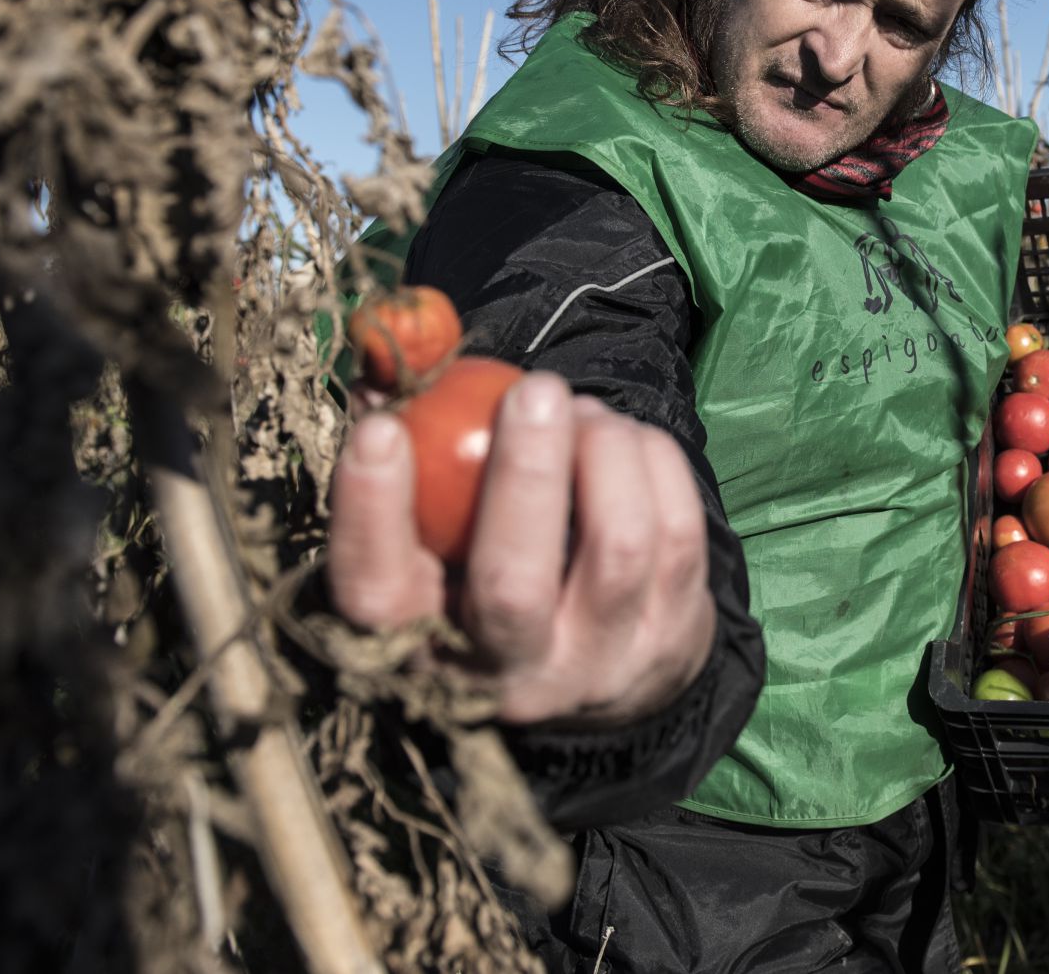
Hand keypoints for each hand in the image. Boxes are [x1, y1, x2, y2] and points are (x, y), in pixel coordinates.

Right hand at [327, 371, 716, 726]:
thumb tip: (379, 372)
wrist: (594, 664)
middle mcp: (508, 676)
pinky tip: (622, 439)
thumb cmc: (480, 569)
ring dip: (603, 451)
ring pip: (618, 547)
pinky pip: (677, 531)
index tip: (380, 431)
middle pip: (514, 586)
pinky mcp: (674, 639)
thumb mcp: (429, 539)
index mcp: (421, 645)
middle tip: (535, 391)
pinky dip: (652, 462)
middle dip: (528, 475)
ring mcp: (599, 663)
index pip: (378, 593)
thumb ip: (405, 459)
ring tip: (579, 409)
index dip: (371, 514)